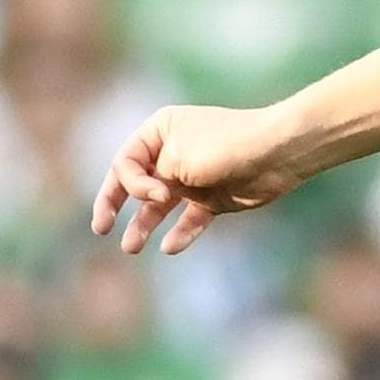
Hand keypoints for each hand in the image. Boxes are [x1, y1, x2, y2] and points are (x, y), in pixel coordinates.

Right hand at [90, 104, 308, 254]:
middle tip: (101, 227)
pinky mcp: (214, 199)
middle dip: (114, 205)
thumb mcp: (176, 160)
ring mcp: (193, 178)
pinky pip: (191, 219)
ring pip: (160, 206)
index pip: (125, 162)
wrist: (279, 153)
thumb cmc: (225, 147)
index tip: (158, 195)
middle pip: (134, 183)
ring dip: (143, 225)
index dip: (131, 185)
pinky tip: (170, 248)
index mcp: (159, 131)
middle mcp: (172, 153)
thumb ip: (152, 179)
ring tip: (130, 248)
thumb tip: (155, 196)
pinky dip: (181, 233)